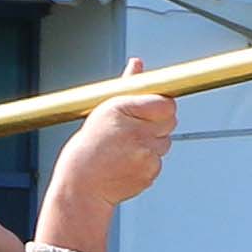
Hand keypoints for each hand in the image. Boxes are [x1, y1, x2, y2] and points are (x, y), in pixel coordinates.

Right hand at [31, 71, 174, 251]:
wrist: (81, 187)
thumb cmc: (88, 147)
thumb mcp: (102, 110)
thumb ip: (127, 86)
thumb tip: (137, 64)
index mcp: (120, 109)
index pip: (165, 102)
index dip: (160, 106)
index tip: (153, 109)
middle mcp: (134, 129)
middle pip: (170, 120)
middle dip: (158, 122)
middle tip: (137, 129)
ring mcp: (144, 152)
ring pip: (166, 141)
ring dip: (152, 142)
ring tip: (126, 148)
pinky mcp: (150, 170)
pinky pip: (160, 161)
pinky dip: (149, 161)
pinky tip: (128, 162)